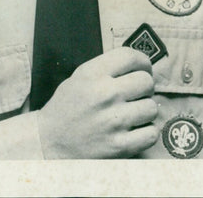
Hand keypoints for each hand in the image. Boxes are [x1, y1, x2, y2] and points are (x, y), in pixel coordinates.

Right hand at [37, 47, 158, 158]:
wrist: (50, 141)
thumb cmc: (67, 107)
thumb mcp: (79, 78)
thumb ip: (106, 68)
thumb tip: (140, 65)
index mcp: (92, 74)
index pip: (131, 56)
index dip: (143, 62)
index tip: (143, 69)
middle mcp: (104, 94)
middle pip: (147, 81)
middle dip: (144, 88)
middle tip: (135, 95)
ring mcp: (113, 120)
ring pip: (151, 108)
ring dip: (144, 111)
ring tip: (130, 114)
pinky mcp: (119, 145)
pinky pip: (151, 133)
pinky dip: (145, 132)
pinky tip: (132, 130)